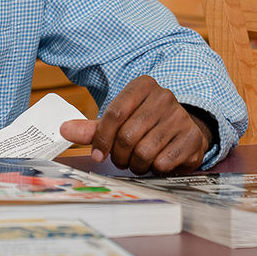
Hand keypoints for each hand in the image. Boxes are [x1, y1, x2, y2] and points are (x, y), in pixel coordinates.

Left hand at [59, 76, 211, 174]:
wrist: (183, 129)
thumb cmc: (144, 125)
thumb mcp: (118, 122)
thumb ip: (92, 128)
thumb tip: (63, 130)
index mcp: (142, 86)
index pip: (115, 113)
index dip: (102, 139)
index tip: (97, 154)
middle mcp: (164, 97)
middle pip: (128, 135)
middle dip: (120, 156)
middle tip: (121, 160)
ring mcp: (180, 117)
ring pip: (145, 151)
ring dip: (136, 164)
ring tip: (138, 161)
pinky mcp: (193, 138)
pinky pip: (164, 162)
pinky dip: (155, 169)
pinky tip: (157, 162)